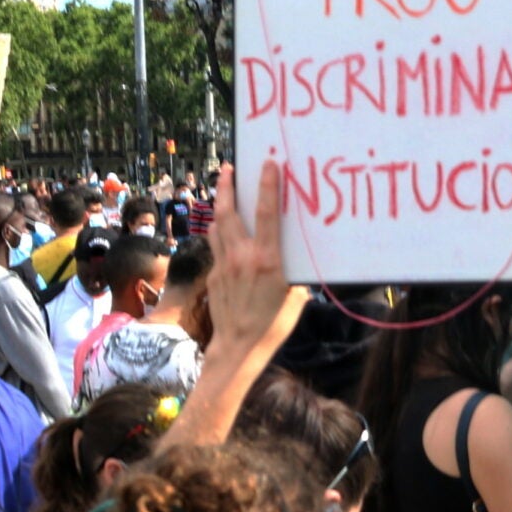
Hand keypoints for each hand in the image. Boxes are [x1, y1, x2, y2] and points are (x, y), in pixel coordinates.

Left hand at [207, 159, 308, 355]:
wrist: (238, 347)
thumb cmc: (274, 325)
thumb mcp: (295, 298)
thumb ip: (294, 275)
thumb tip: (297, 265)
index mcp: (266, 259)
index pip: (266, 213)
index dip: (266, 185)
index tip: (266, 164)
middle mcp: (241, 256)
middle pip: (229, 212)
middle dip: (227, 186)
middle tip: (228, 168)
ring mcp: (223, 265)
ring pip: (217, 227)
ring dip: (220, 207)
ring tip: (224, 193)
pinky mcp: (213, 276)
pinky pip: (216, 248)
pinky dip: (221, 236)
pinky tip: (226, 236)